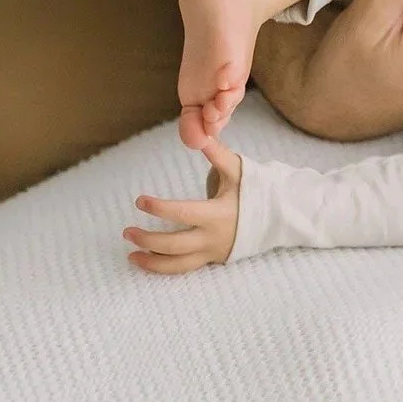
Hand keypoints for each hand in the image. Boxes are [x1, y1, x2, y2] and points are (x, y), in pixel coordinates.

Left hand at [126, 137, 242, 273]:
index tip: (140, 201)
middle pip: (174, 245)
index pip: (182, 214)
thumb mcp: (237, 169)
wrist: (275, 217)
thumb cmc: (253, 189)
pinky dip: (163, 268)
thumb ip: (216, 153)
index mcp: (218, 214)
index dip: (159, 208)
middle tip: (127, 231)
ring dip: (151, 261)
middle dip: (147, 239)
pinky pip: (184, 269)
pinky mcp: (212, 259)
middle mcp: (213, 237)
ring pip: (178, 264)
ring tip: (130, 255)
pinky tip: (144, 261)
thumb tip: (200, 133)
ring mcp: (213, 251)